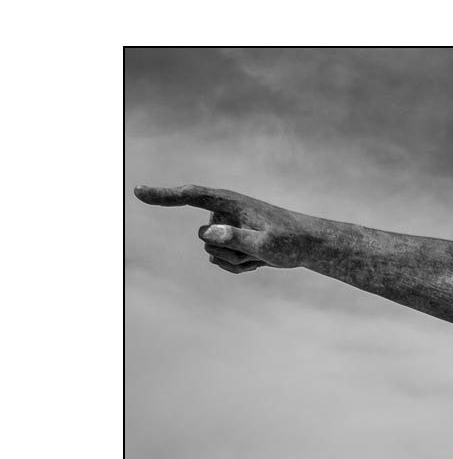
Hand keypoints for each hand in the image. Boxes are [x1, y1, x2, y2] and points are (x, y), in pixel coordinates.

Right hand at [134, 184, 315, 272]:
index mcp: (229, 202)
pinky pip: (220, 262)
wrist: (306, 245)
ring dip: (235, 261)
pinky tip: (257, 261)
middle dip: (228, 253)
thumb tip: (206, 233)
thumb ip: (236, 238)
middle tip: (258, 252)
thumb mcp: (265, 245)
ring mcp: (226, 227)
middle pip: (205, 240)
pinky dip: (238, 267)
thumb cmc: (289, 242)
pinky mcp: (230, 240)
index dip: (163, 195)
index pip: (190, 196)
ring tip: (260, 255)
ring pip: (212, 253)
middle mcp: (223, 212)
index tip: (139, 192)